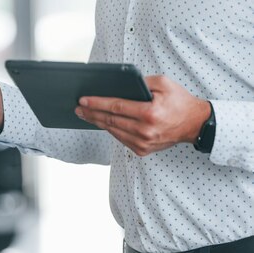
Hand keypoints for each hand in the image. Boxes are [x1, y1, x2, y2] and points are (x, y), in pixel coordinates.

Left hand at [75, 75, 210, 155]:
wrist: (194, 124)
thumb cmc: (179, 102)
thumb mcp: (164, 84)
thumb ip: (142, 82)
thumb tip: (119, 84)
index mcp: (149, 113)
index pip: (116, 107)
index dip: (97, 103)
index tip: (83, 100)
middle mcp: (144, 130)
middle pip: (110, 121)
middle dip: (91, 113)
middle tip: (78, 108)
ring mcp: (142, 143)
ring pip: (113, 131)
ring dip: (97, 122)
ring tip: (85, 114)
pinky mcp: (142, 150)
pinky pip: (120, 139)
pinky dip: (110, 130)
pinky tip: (101, 123)